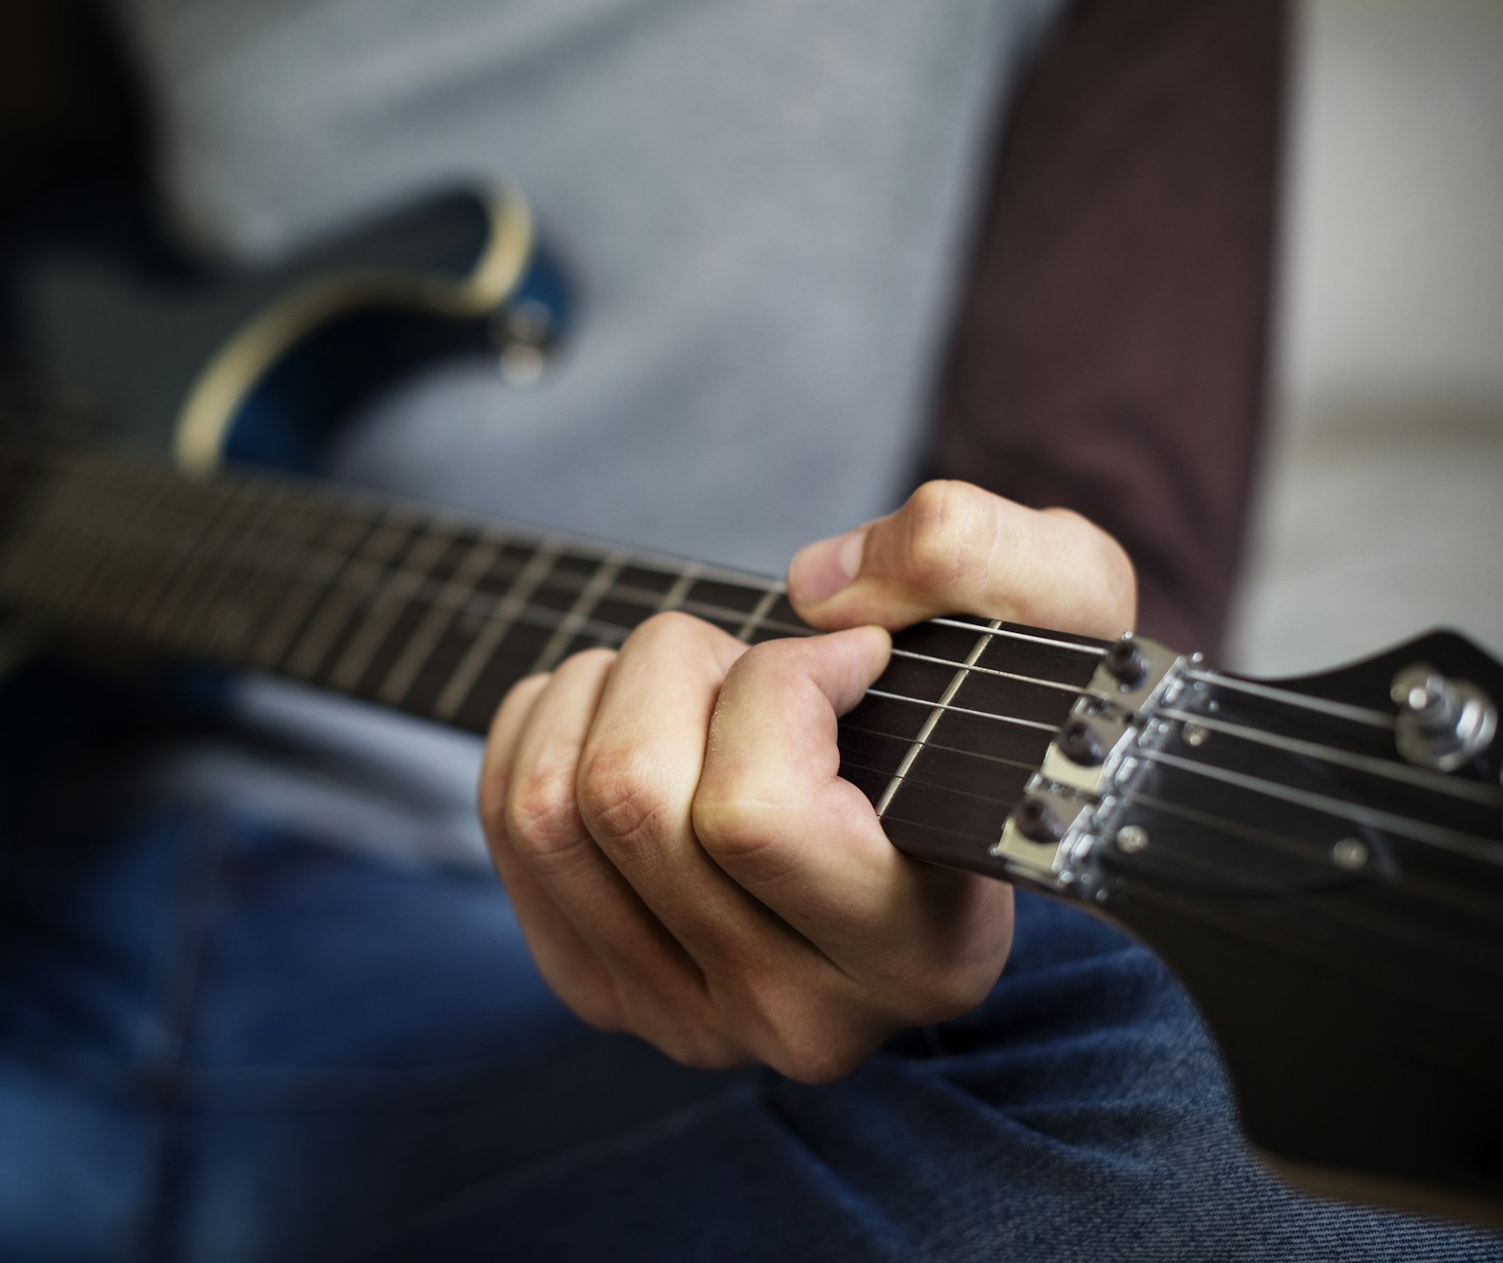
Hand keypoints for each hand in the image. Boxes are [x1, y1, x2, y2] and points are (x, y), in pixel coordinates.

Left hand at [477, 480, 1135, 1081]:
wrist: (968, 809)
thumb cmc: (1003, 704)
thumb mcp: (1064, 600)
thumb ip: (982, 556)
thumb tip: (818, 588)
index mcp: (921, 955)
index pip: (756, 815)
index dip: (778, 686)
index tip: (852, 652)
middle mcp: (795, 1017)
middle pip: (632, 800)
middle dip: (674, 665)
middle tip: (743, 654)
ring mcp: (682, 1015)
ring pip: (557, 810)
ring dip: (598, 689)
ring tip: (680, 676)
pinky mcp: (600, 987)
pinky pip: (510, 830)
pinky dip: (538, 726)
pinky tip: (607, 707)